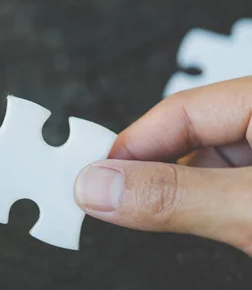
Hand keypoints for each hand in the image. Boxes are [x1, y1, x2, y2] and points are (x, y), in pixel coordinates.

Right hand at [74, 76, 251, 255]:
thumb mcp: (249, 209)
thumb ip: (174, 195)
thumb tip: (100, 186)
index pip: (179, 110)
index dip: (130, 145)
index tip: (94, 178)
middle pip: (190, 138)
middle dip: (151, 173)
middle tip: (110, 201)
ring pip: (207, 167)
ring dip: (177, 194)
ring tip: (147, 216)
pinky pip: (224, 186)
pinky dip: (202, 205)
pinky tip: (189, 220)